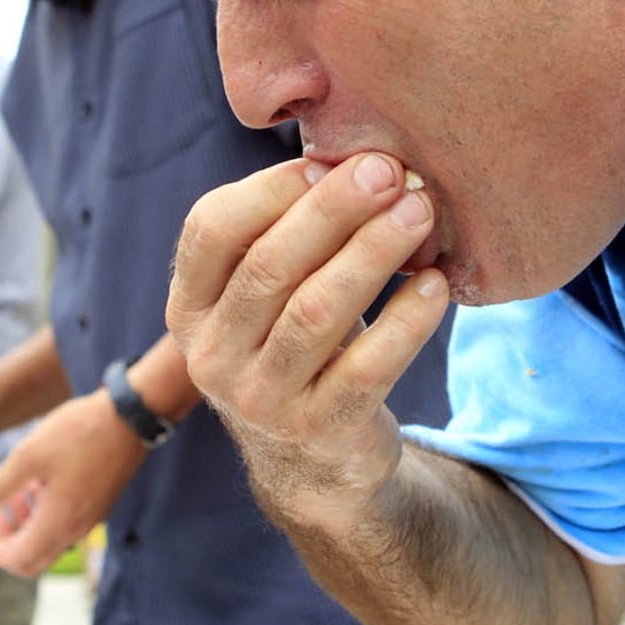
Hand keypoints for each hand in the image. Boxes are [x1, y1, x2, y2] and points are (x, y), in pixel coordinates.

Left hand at [0, 390, 145, 576]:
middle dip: (3, 543)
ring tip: (10, 493)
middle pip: (32, 559)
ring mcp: (90, 518)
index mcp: (58, 522)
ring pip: (47, 542)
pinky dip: (42, 516)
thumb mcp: (27, 457)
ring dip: (22, 528)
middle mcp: (76, 528)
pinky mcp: (97, 505)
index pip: (15, 560)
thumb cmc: (78, 432)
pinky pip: (63, 525)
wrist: (130, 415)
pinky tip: (36, 485)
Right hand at [165, 152, 447, 528]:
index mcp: (189, 307)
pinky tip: (435, 285)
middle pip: (269, 265)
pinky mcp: (318, 432)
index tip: (335, 159)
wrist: (315, 465)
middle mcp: (211, 356)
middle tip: (391, 171)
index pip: (211, 229)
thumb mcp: (269, 296)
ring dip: (373, 253)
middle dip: (334, 209)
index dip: (272, 186)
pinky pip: (367, 367)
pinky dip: (405, 321)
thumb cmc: (298, 346)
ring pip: (316, 312)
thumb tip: (352, 160)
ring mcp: (260, 401)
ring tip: (421, 213)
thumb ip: (288, 233)